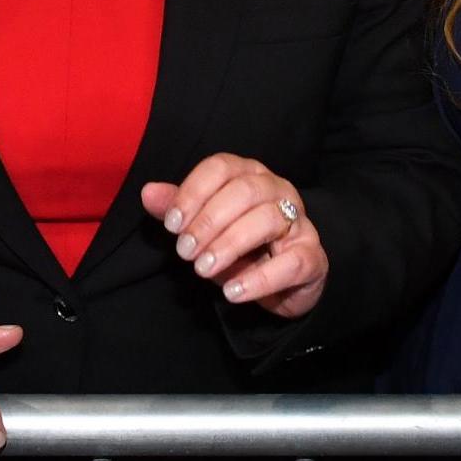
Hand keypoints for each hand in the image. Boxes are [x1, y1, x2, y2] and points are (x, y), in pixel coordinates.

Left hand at [142, 154, 328, 318]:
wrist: (283, 283)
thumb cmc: (241, 247)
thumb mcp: (204, 227)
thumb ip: (178, 209)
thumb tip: (148, 192)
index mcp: (249, 174)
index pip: (221, 168)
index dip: (193, 192)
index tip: (172, 225)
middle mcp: (277, 190)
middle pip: (244, 191)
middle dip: (209, 221)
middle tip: (185, 251)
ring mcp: (299, 222)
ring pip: (267, 220)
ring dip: (229, 245)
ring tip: (203, 270)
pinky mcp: (313, 257)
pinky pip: (290, 263)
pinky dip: (259, 279)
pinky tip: (233, 292)